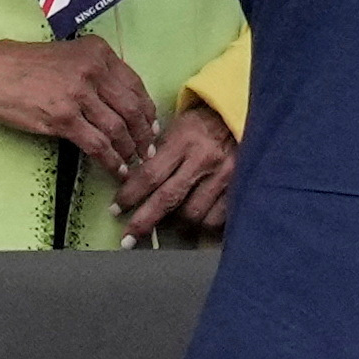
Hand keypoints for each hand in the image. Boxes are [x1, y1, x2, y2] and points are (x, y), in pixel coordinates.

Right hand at [0, 32, 159, 174]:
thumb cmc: (24, 65)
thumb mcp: (67, 56)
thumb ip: (94, 73)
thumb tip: (119, 103)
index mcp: (97, 52)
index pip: (135, 85)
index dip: (147, 110)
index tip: (151, 126)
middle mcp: (93, 70)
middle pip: (132, 109)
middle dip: (144, 135)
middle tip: (147, 151)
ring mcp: (79, 94)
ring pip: (118, 129)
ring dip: (130, 151)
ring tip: (134, 164)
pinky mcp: (64, 118)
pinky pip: (98, 145)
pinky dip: (111, 161)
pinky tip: (116, 170)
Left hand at [115, 102, 235, 240]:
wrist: (242, 119)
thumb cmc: (204, 123)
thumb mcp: (178, 128)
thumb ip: (159, 154)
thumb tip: (135, 184)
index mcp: (184, 141)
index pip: (150, 174)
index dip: (130, 196)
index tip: (116, 209)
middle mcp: (204, 160)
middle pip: (168, 199)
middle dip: (144, 222)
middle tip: (128, 239)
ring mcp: (225, 176)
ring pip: (193, 214)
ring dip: (175, 225)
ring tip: (166, 226)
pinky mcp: (241, 188)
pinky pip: (216, 219)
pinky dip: (201, 226)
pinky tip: (192, 224)